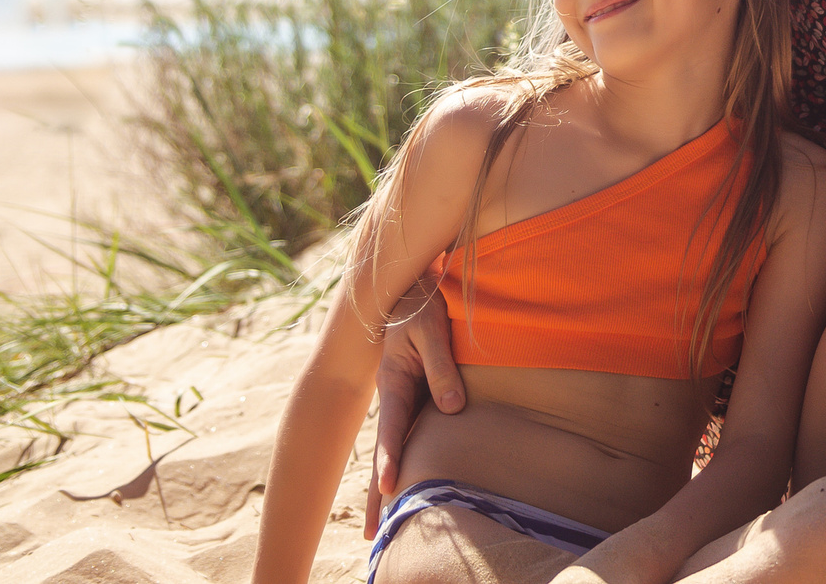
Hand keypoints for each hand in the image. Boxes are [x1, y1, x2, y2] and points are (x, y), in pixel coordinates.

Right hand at [360, 272, 462, 537]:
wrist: (414, 290)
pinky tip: (407, 489)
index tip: (390, 488)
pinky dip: (406, 464)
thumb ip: (442, 367)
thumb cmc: (423, 306)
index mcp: (394, 382)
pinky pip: (412, 437)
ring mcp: (406, 401)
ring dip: (389, 488)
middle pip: (386, 452)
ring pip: (397, 450)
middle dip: (379, 495)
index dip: (391, 459)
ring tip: (382, 527)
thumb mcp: (433, 329)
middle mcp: (396, 398)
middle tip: (372, 536)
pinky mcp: (418, 399)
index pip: (392, 428)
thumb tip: (453, 409)